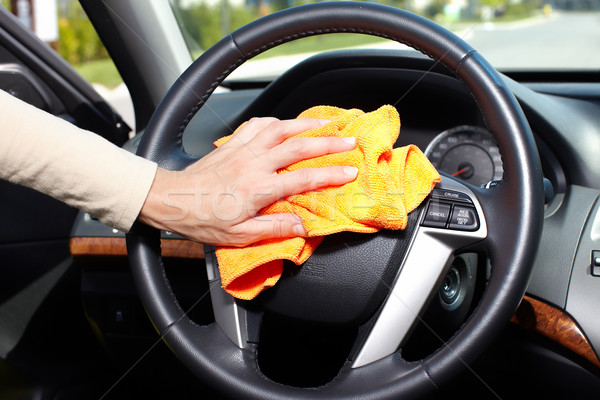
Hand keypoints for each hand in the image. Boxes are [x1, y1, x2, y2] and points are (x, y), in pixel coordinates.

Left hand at [138, 117, 356, 245]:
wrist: (172, 200)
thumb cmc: (203, 220)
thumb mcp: (240, 235)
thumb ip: (274, 228)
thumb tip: (302, 226)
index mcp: (259, 189)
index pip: (304, 179)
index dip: (331, 175)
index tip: (350, 171)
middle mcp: (254, 164)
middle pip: (298, 147)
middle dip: (328, 143)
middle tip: (348, 139)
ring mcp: (243, 150)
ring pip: (280, 128)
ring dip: (306, 124)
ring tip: (325, 122)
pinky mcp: (232, 144)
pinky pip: (257, 125)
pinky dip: (275, 121)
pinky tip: (284, 123)